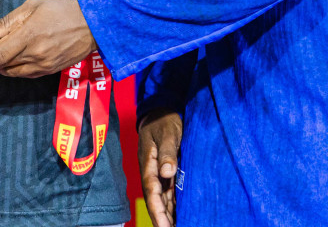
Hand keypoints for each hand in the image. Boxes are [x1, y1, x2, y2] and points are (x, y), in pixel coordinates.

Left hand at [0, 0, 95, 76]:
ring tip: (6, 51)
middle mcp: (34, 55)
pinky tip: (20, 56)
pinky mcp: (50, 71)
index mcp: (28, 36)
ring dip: (4, 65)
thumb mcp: (33, 6)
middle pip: (2, 67)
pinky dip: (18, 68)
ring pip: (13, 73)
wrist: (93, 24)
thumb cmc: (63, 10)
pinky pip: (26, 75)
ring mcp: (43, 65)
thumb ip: (9, 21)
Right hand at [138, 110, 182, 226]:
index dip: (158, 212)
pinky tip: (178, 216)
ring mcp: (159, 173)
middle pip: (156, 201)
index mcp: (149, 165)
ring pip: (163, 200)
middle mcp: (152, 173)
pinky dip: (172, 206)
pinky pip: (169, 193)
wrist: (160, 110)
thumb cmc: (163, 120)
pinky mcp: (166, 172)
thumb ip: (167, 153)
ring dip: (167, 216)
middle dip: (162, 220)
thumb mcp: (167, 134)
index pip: (152, 194)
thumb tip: (167, 172)